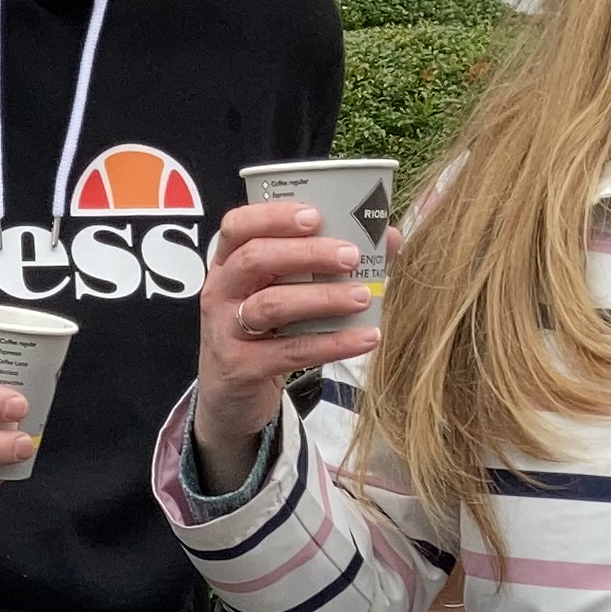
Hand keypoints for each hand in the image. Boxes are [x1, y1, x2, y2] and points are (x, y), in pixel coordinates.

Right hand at [192, 202, 380, 487]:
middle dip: (307, 253)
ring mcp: (226, 330)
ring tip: (363, 296)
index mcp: (228, 263)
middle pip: (255, 259)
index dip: (274, 216)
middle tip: (351, 256)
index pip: (238, 226)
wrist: (231, 396)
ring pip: (271, 305)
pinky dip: (333, 344)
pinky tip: (366, 338)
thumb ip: (328, 263)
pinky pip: (290, 352)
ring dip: (322, 298)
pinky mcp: (242, 367)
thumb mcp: (283, 292)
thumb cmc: (266, 331)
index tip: (316, 215)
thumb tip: (389, 237)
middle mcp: (221, 291)